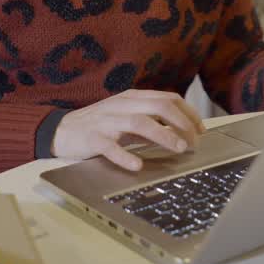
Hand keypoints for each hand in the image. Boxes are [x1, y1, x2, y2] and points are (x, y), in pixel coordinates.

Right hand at [51, 89, 204, 171]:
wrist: (61, 130)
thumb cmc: (99, 125)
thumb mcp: (127, 119)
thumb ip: (150, 123)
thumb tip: (181, 133)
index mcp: (133, 98)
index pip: (168, 99)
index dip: (188, 113)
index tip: (201, 130)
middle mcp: (122, 105)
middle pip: (159, 107)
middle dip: (181, 123)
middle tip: (194, 142)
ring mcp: (107, 121)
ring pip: (139, 123)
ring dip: (163, 135)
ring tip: (178, 148)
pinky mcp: (93, 138)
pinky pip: (110, 147)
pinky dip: (125, 156)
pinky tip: (137, 165)